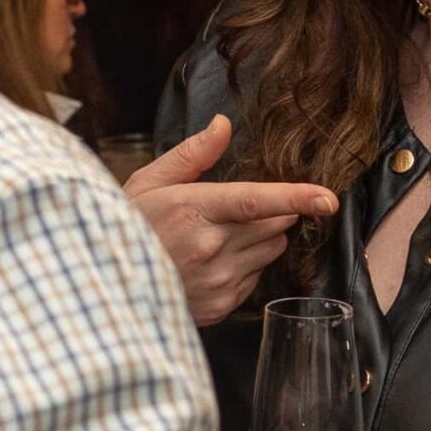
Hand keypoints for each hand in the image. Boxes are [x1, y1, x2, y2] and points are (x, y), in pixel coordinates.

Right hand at [126, 113, 337, 325]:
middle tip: (237, 209)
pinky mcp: (221, 305)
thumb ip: (192, 155)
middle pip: (274, 225)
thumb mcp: (147, 183)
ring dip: (261, 238)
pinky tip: (212, 263)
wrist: (104, 289)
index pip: (254, 201)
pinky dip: (246, 266)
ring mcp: (217, 281)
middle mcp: (210, 248)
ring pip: (271, 251)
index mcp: (192, 211)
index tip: (326, 198)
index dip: (294, 198)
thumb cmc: (125, 229)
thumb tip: (222, 125)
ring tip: (219, 237)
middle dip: (272, 212)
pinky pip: (256, 279)